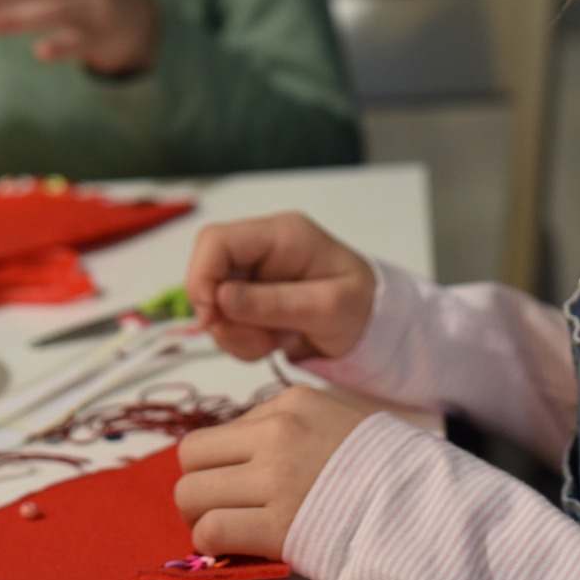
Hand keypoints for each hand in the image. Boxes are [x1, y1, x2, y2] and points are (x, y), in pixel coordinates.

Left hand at [174, 386, 370, 558]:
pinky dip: (210, 541)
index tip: (236, 485)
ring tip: (225, 527)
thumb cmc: (383, 467)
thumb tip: (234, 449)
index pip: (218, 431)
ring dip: (200, 515)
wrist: (424, 503)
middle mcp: (276, 434)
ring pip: (191, 493)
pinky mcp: (279, 526)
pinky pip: (211, 530)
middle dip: (198, 485)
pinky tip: (232, 545)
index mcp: (289, 404)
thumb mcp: (333, 418)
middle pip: (190, 457)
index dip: (218, 463)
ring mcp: (276, 479)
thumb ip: (284, 425)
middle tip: (221, 507)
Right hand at [185, 212, 375, 361]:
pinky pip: (225, 319)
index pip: (216, 241)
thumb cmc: (363, 308)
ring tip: (273, 344)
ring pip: (212, 301)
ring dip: (233, 333)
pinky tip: (272, 343)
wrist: (377, 324)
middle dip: (222, 316)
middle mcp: (262, 247)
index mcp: (281, 235)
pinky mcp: (252, 297)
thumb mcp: (326, 308)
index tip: (214, 319)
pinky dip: (240, 340)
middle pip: (208, 273)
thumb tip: (220, 298)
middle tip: (258, 343)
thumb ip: (274, 303)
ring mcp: (255, 272)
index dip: (202, 277)